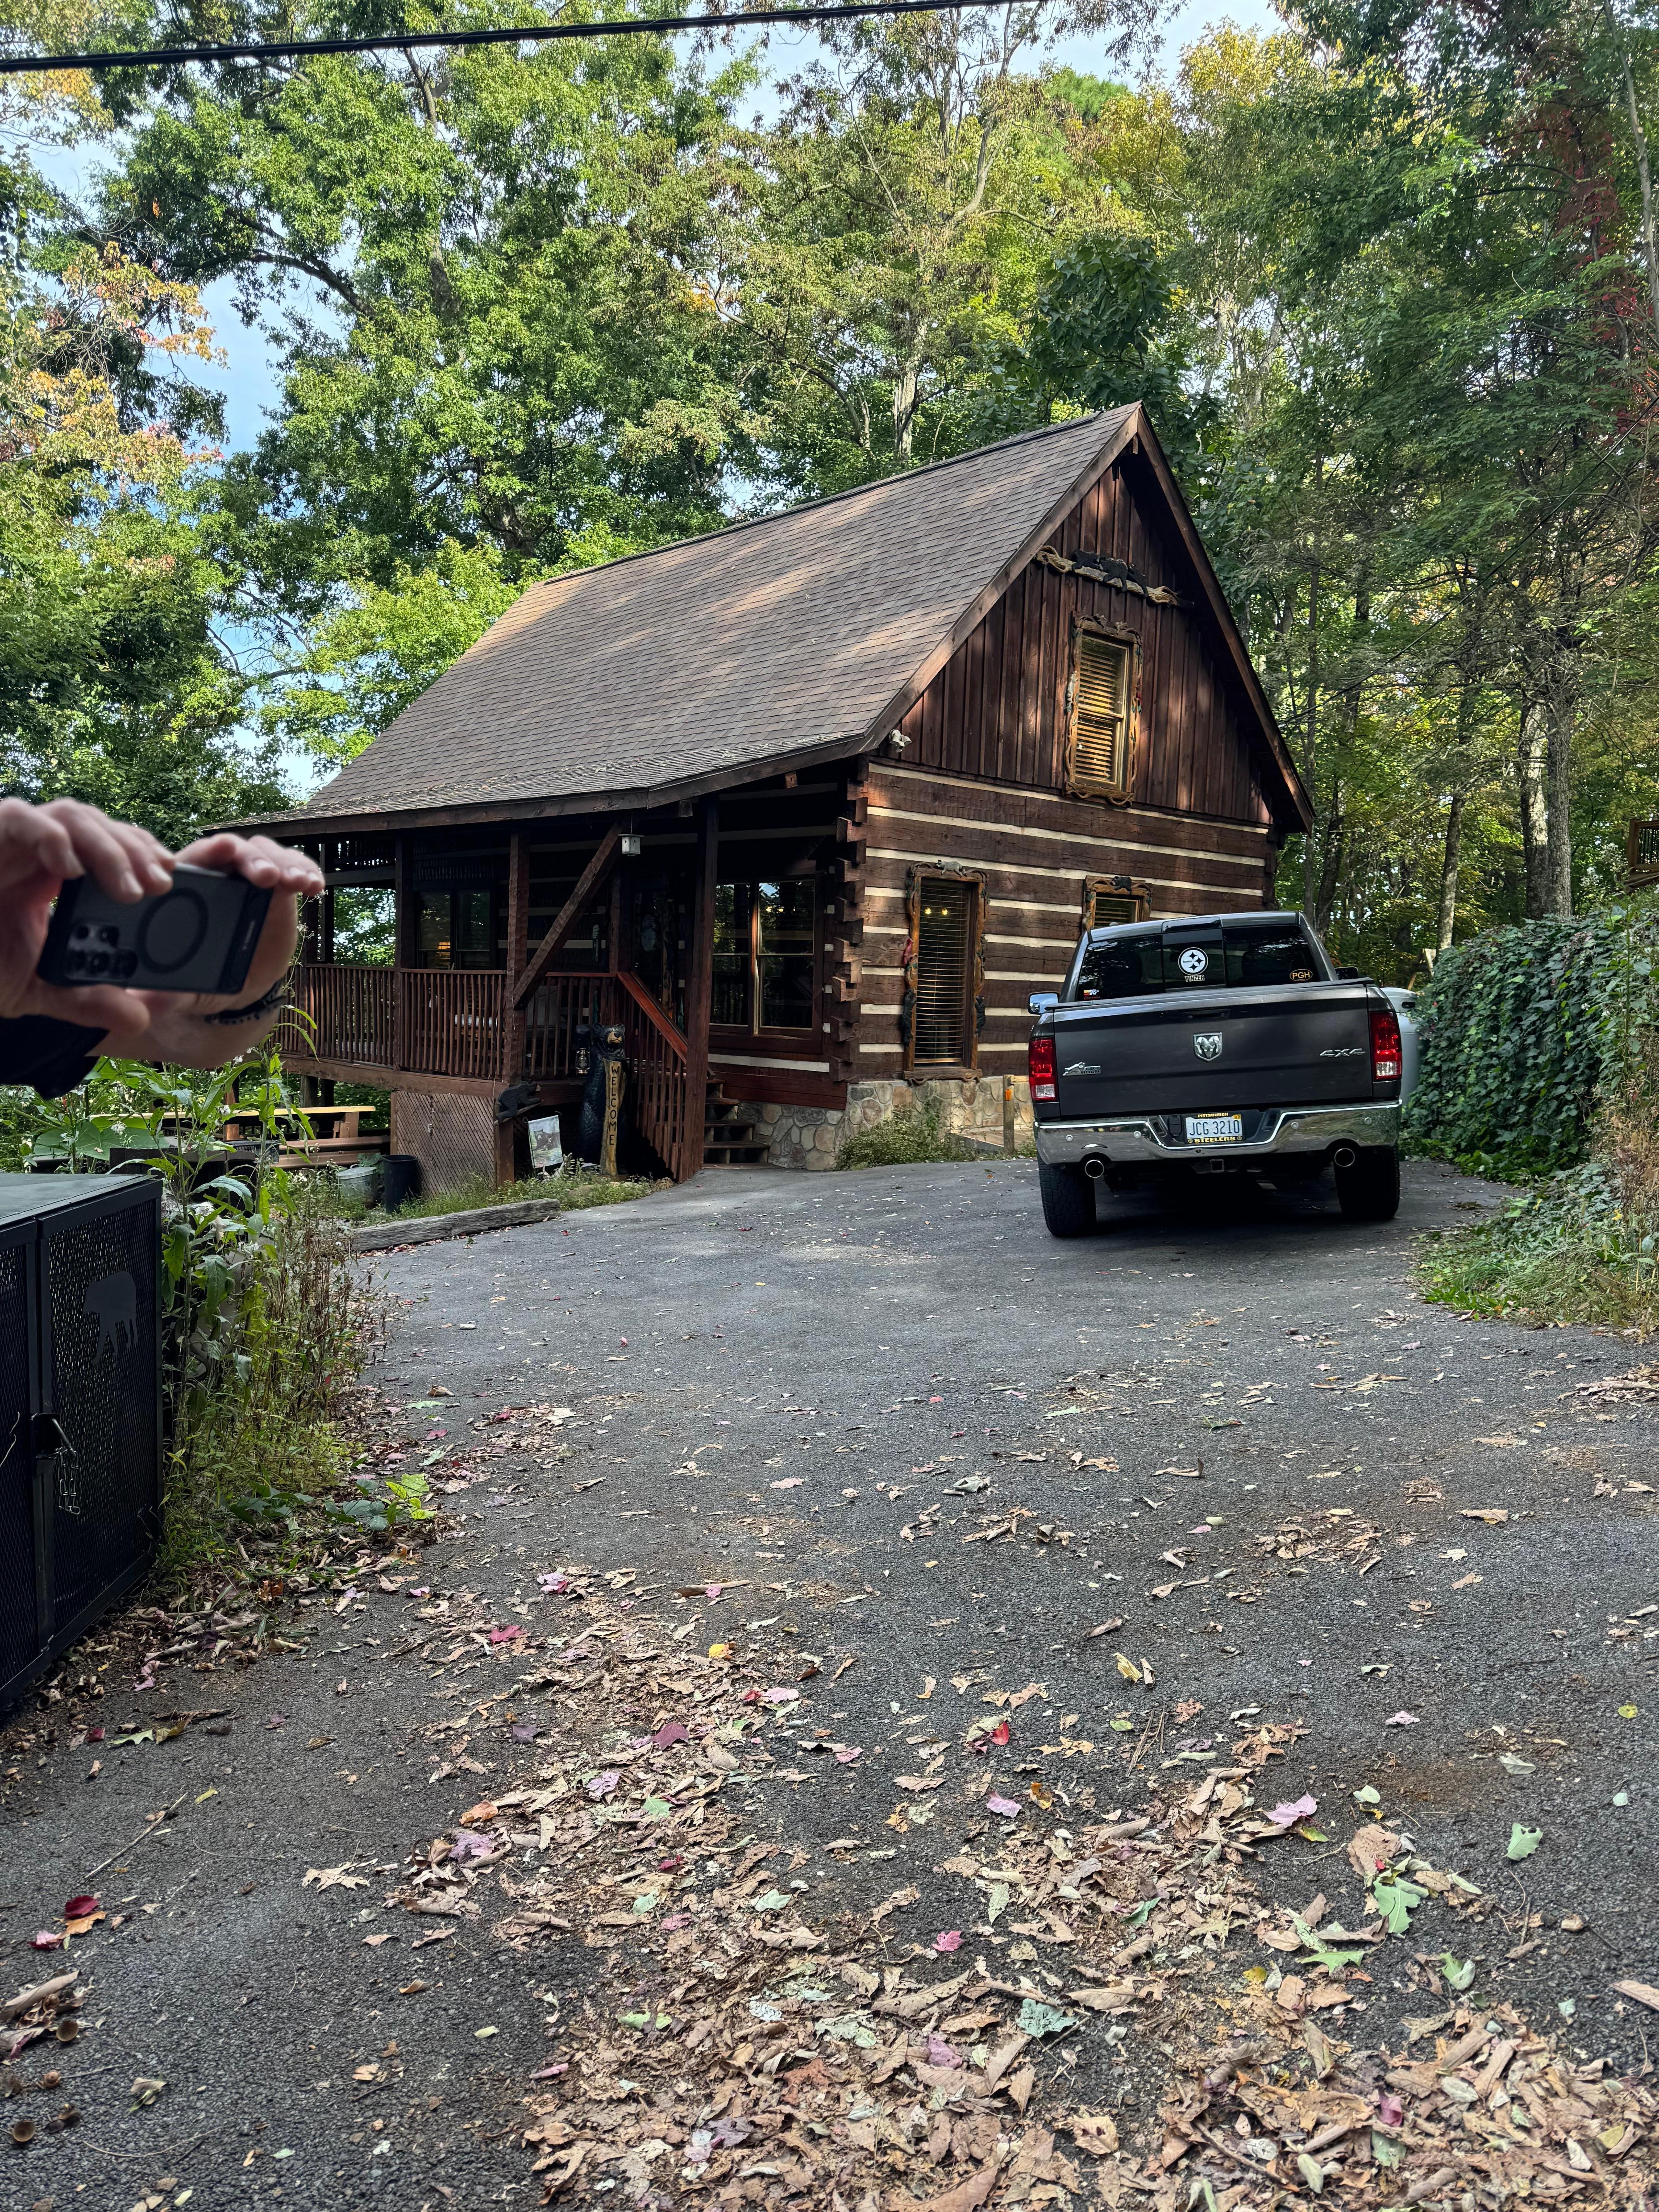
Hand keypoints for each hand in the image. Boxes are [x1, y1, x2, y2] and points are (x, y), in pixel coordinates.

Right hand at [0, 798, 174, 1034]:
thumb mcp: (37, 990)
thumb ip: (86, 1001)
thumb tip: (139, 1017)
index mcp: (56, 878)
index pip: (109, 846)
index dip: (141, 853)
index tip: (169, 878)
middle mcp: (37, 853)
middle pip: (97, 826)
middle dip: (133, 851)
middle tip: (159, 886)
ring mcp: (10, 840)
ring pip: (69, 815)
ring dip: (106, 847)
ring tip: (130, 888)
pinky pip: (18, 816)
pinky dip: (48, 837)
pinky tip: (70, 868)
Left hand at [99, 832, 324, 1064]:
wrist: (235, 988)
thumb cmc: (199, 977)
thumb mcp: (180, 987)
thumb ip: (163, 992)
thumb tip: (144, 1006)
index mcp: (189, 891)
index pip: (195, 861)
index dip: (209, 852)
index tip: (222, 849)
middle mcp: (221, 877)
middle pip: (235, 852)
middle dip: (252, 859)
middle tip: (266, 877)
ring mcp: (252, 879)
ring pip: (268, 856)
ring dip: (285, 864)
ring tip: (299, 883)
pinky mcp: (280, 888)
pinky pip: (295, 870)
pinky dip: (306, 872)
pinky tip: (315, 886)